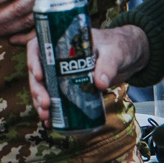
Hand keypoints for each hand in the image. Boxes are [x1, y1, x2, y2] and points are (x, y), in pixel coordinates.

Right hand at [25, 24, 147, 119]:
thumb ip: (108, 65)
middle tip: (46, 103)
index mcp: (62, 41)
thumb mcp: (114, 52)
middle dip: (38, 89)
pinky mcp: (70, 87)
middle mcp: (58, 57)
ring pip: (44, 87)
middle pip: (39, 72)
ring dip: (41, 102)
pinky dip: (52, 110)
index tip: (40, 76)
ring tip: (46, 116)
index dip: (34, 60)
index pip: (39, 47)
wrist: (129, 57)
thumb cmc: (119, 46)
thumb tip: (99, 83)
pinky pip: (56, 97)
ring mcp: (63, 73)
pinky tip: (50, 121)